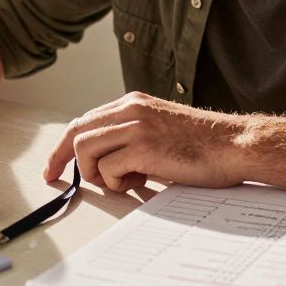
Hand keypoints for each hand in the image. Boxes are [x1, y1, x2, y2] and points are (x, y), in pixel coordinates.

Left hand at [42, 91, 248, 192]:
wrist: (234, 145)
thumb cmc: (203, 145)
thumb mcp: (159, 131)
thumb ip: (131, 138)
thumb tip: (104, 164)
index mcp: (133, 103)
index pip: (86, 120)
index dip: (64, 144)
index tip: (54, 164)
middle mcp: (130, 109)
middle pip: (77, 131)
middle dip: (60, 157)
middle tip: (52, 177)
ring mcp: (136, 126)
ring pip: (87, 149)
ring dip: (96, 173)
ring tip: (122, 182)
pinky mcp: (143, 147)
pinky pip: (107, 168)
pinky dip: (116, 182)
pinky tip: (140, 182)